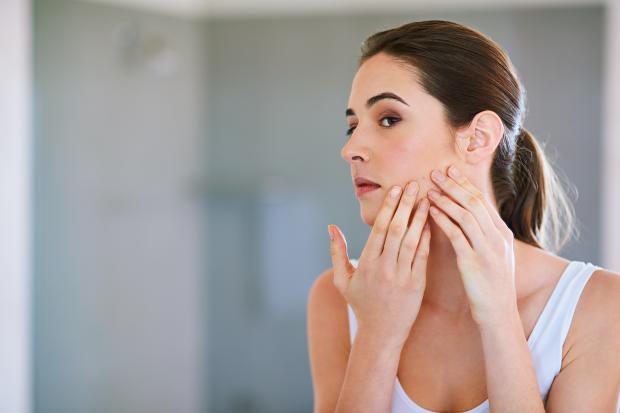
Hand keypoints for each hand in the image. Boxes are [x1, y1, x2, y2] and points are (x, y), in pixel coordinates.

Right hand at [328, 181, 430, 345]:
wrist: (381, 333)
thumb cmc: (361, 303)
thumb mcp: (342, 279)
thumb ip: (337, 252)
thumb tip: (331, 227)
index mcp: (366, 263)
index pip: (379, 229)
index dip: (389, 207)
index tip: (396, 189)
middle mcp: (384, 268)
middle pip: (396, 230)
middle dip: (406, 205)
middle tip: (414, 184)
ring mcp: (401, 276)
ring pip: (411, 240)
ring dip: (419, 218)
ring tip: (427, 199)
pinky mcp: (417, 285)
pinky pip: (422, 257)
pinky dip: (426, 238)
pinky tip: (431, 223)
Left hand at [427, 165, 516, 326]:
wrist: (499, 313)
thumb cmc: (492, 286)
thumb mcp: (495, 256)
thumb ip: (485, 235)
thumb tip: (472, 216)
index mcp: (502, 233)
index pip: (482, 200)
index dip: (464, 184)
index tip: (450, 170)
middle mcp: (497, 237)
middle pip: (473, 202)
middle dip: (453, 185)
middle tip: (435, 171)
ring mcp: (486, 249)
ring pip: (465, 215)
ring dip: (445, 199)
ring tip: (429, 189)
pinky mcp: (473, 261)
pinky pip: (456, 235)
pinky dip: (443, 220)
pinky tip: (431, 212)